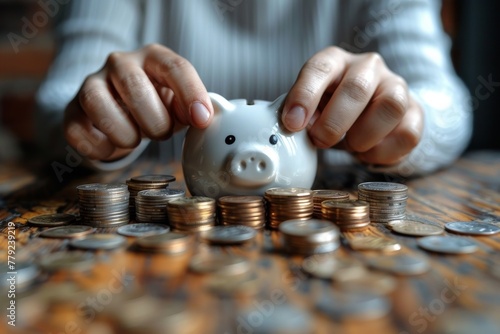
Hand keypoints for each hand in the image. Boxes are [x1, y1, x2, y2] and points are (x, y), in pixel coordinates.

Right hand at [64, 44, 212, 160]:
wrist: (118, 108)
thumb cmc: (156, 103)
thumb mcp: (179, 103)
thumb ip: (193, 108)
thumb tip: (203, 118)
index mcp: (153, 57)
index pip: (175, 67)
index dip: (191, 94)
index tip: (201, 120)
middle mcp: (120, 63)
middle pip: (135, 87)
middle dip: (155, 121)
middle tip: (161, 134)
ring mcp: (92, 83)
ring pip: (97, 102)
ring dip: (124, 133)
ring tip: (136, 140)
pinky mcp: (72, 109)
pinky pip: (77, 129)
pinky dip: (99, 147)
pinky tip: (112, 147)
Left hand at [282, 46, 422, 164]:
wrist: (370, 112)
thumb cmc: (332, 107)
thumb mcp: (310, 106)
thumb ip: (300, 114)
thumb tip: (291, 129)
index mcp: (335, 62)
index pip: (320, 68)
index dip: (304, 96)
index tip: (293, 123)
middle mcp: (368, 67)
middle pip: (358, 87)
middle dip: (334, 123)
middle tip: (320, 141)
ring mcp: (396, 87)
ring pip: (391, 106)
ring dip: (364, 136)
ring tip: (350, 145)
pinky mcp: (415, 113)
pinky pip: (407, 134)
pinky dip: (383, 152)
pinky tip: (367, 152)